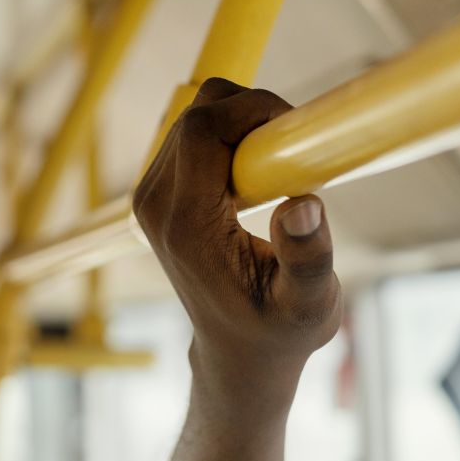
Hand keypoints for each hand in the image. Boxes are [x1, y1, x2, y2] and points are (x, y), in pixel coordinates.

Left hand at [133, 78, 341, 400]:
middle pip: (198, 112)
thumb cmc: (276, 331)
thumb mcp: (308, 306)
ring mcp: (151, 196)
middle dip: (254, 112)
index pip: (203, 128)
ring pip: (195, 116)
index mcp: (186, 225)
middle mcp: (155, 204)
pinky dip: (232, 135)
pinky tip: (258, 175)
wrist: (238, 351)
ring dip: (244, 123)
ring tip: (281, 169)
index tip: (298, 132)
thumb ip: (306, 259)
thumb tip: (301, 207)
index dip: (254, 109)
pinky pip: (195, 133)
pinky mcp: (159, 191)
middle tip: (296, 152)